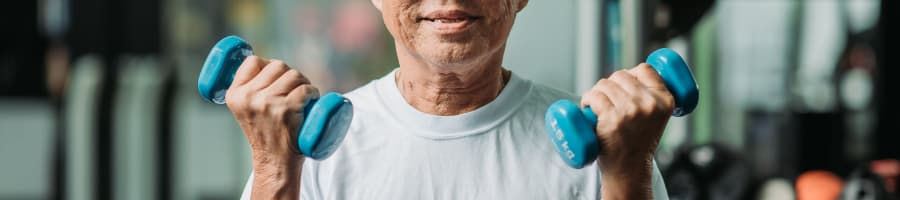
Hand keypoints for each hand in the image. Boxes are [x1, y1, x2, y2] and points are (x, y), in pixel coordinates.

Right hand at [225, 55, 317, 198]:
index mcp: (235, 95)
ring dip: (303, 83)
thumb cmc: (266, 133)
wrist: (275, 162)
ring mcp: (268, 103)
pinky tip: (311, 102)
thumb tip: (269, 64)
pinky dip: (313, 93)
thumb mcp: (247, 109)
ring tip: (302, 98)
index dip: (268, 66)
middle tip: (293, 91)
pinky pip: (306, 89)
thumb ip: (251, 88)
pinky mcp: (287, 109)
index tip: (276, 79)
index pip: (253, 61)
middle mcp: (249, 97)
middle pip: (277, 65)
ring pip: (294, 75)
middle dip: (289, 75)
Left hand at [580, 63, 673, 198]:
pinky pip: (594, 96)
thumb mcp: (656, 117)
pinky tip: (588, 108)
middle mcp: (650, 104)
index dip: (630, 74)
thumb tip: (629, 73)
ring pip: (605, 84)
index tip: (623, 87)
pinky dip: (587, 100)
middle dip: (610, 85)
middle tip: (607, 101)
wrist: (629, 169)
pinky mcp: (612, 119)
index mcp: (665, 100)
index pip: (645, 69)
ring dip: (596, 92)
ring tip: (597, 107)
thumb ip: (650, 96)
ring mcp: (630, 111)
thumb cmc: (638, 142)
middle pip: (621, 75)